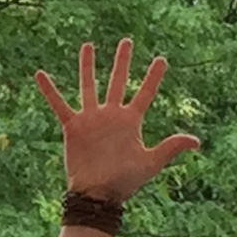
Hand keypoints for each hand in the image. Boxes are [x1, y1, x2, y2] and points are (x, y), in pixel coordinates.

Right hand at [32, 39, 200, 206]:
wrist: (97, 195)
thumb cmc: (124, 181)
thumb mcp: (150, 162)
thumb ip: (171, 147)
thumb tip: (197, 141)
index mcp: (131, 122)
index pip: (145, 93)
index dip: (154, 77)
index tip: (161, 60)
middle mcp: (111, 116)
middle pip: (117, 81)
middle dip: (122, 62)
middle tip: (127, 42)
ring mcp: (91, 119)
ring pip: (88, 86)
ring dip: (88, 66)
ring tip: (88, 45)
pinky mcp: (72, 126)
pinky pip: (59, 104)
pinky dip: (49, 90)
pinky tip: (40, 74)